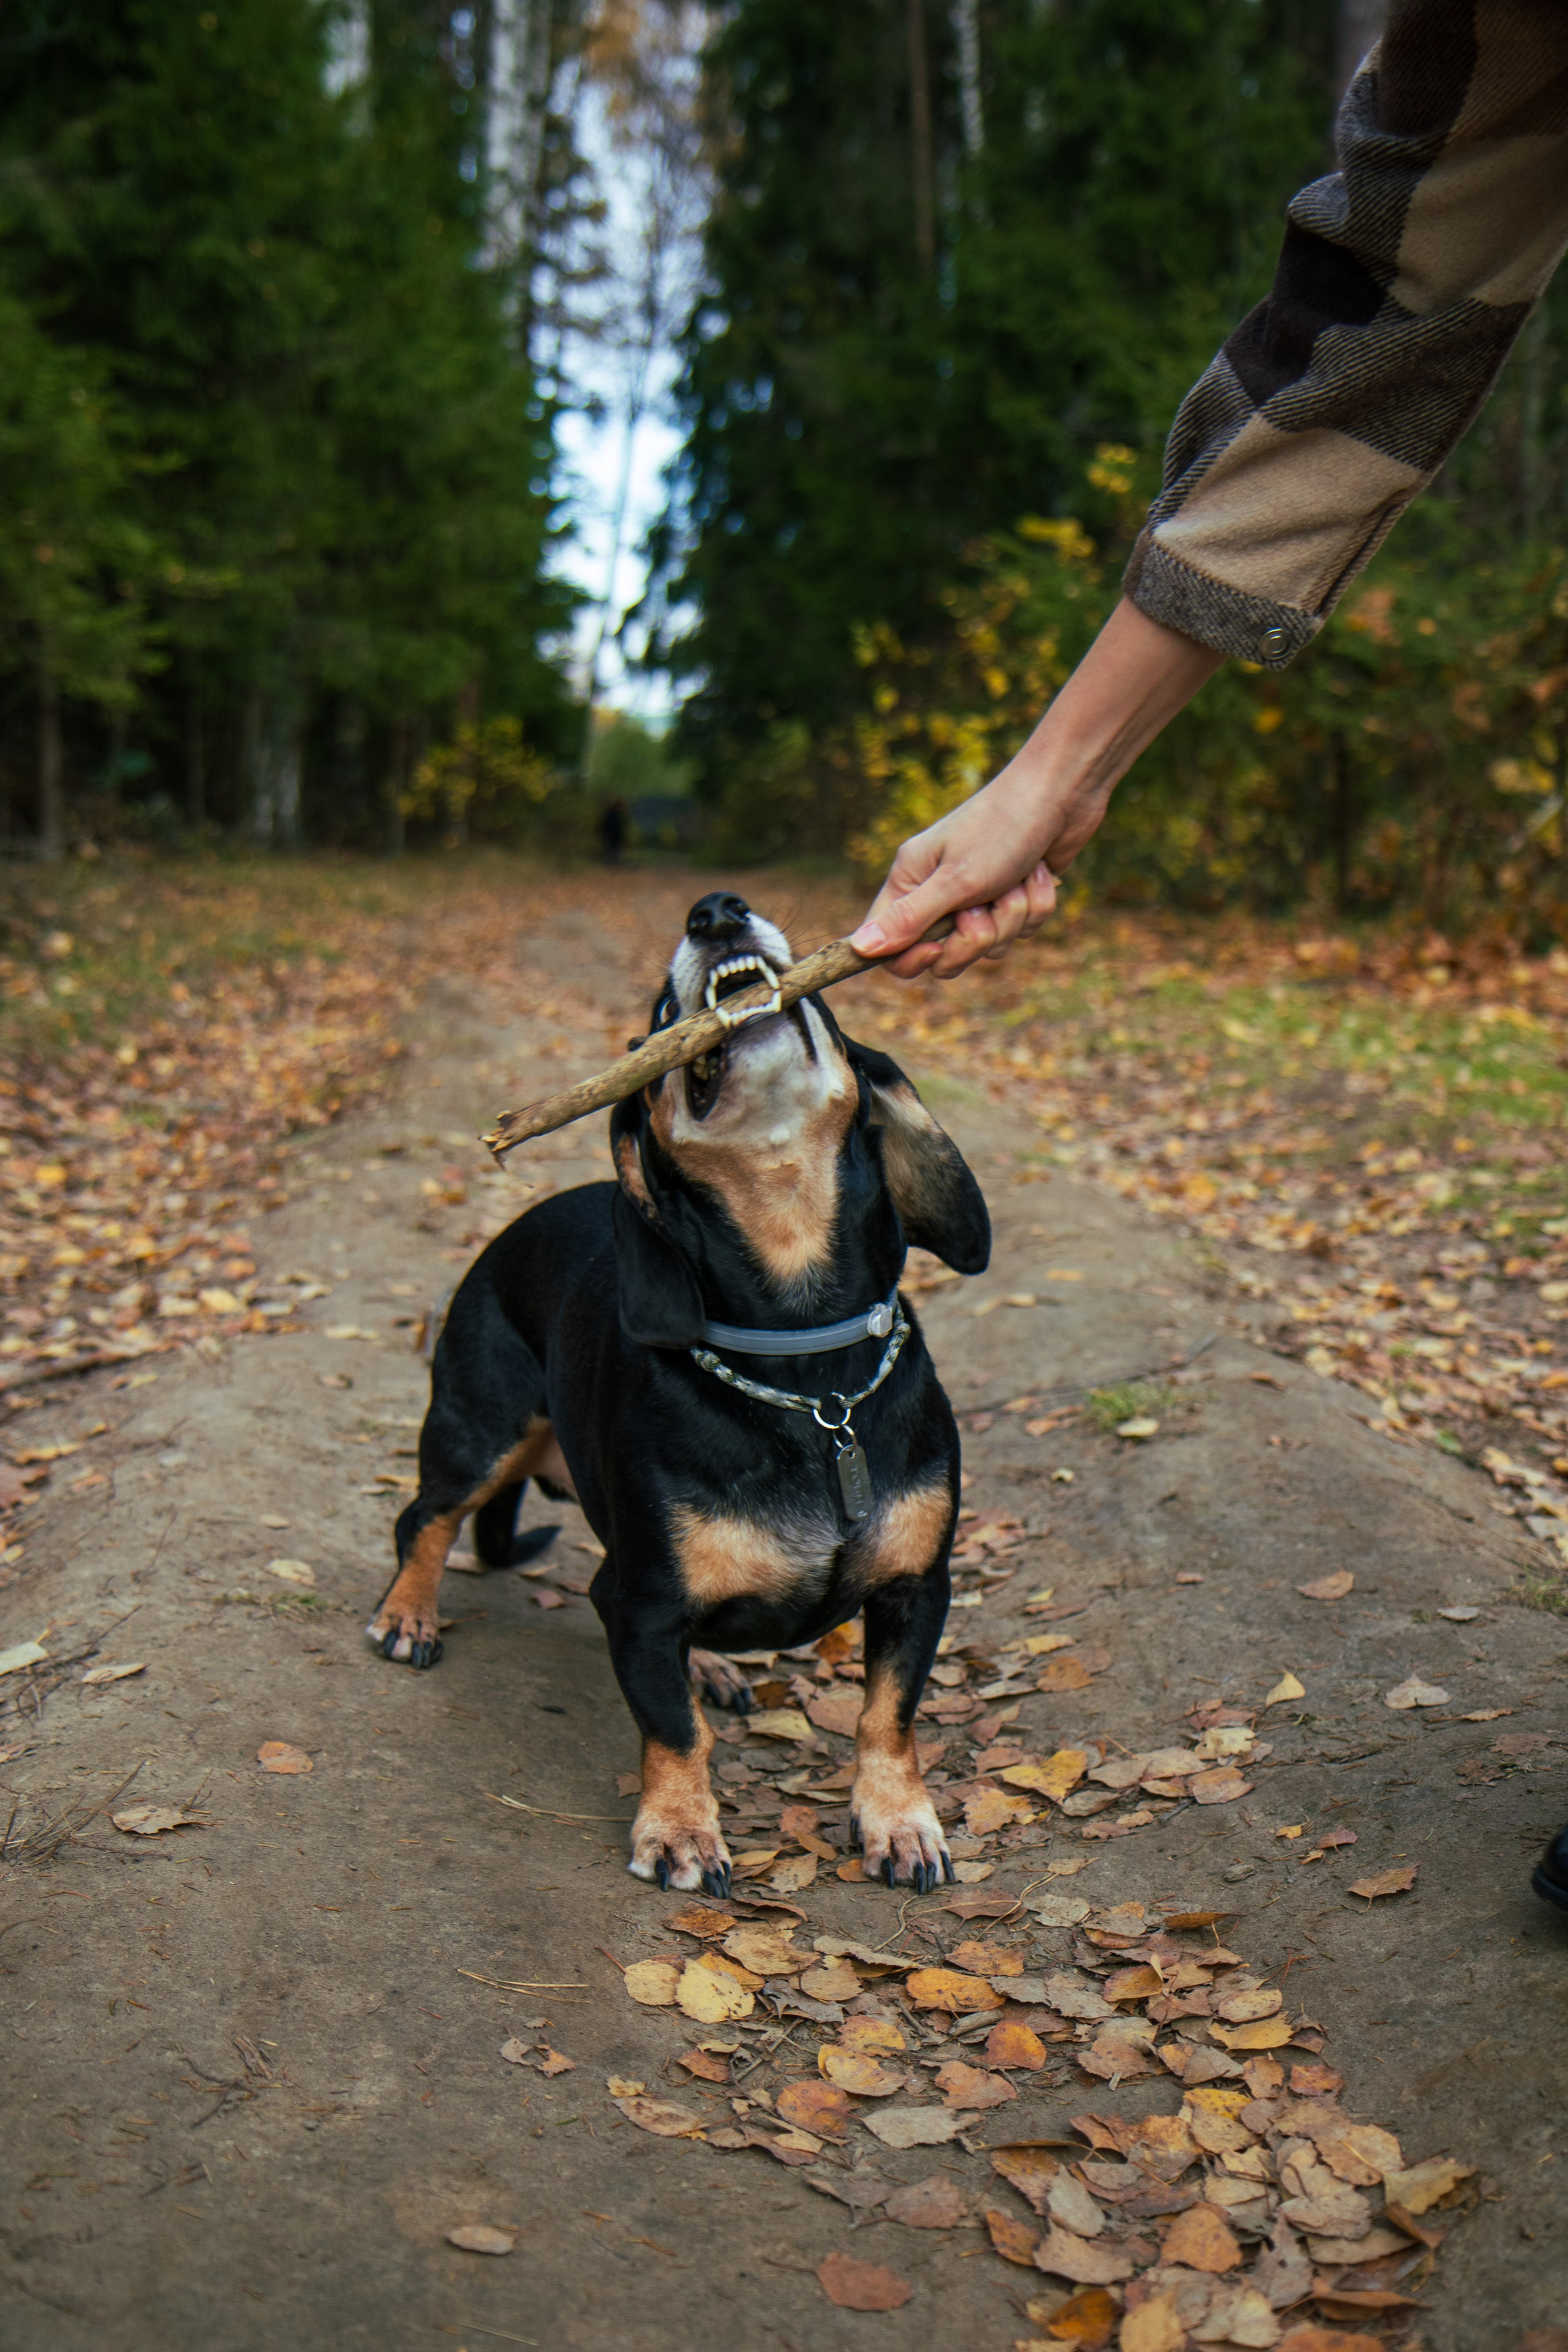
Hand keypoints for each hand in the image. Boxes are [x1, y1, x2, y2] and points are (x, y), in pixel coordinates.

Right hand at [850, 597, 1222, 978]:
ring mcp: (978, 896)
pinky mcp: (1013, 897)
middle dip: (974, 940)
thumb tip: (859, 948)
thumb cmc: (1003, 826)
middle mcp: (939, 892)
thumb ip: (909, 919)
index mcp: (911, 881)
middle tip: (984, 909)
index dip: (911, 959)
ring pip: (989, 946)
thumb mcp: (955, 880)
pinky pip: (1022, 930)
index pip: (890, 947)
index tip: (938, 945)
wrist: (1064, 791)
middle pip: (944, 957)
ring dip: (1012, 917)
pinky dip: (1036, 904)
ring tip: (1016, 879)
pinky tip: (1038, 872)